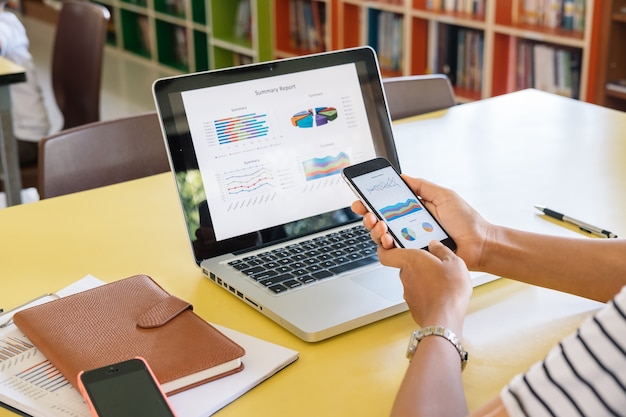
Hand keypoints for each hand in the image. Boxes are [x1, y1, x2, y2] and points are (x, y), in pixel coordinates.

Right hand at [351, 176, 491, 270]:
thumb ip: (422, 186)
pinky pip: (393, 254)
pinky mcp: (414, 256)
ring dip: (375, 230)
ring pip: (383, 238)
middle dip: (368, 216)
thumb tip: (403, 177)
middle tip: (368, 213)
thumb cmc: (466, 221)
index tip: (362, 198)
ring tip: (379, 225)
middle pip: (380, 222)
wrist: (479, 244)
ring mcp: (410, 242)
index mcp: (415, 210)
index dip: (372, 202)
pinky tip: (388, 239)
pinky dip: (386, 246)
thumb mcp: (444, 195)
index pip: (388, 205)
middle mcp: (409, 226)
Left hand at [379, 240, 471, 327]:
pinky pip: (419, 295)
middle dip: (419, 265)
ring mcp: (408, 292)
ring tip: (443, 281)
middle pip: (406, 266)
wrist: (445, 318)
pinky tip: (442, 295)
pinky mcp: (413, 306)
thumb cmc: (448, 289)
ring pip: (414, 281)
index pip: (386, 254)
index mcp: (411, 260)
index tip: (390, 245)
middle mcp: (405, 275)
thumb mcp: (454, 262)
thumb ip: (442, 251)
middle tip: (435, 264)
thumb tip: (435, 245)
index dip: (385, 249)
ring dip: (425, 280)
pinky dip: (428, 294)